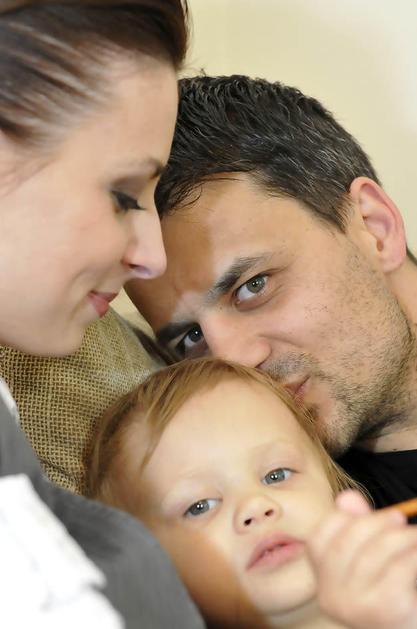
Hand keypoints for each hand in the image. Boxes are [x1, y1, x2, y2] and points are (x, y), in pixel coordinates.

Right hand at [307, 490, 416, 628]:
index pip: (318, 539)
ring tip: (414, 534)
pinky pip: (397, 570)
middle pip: (345, 543)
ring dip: (400, 537)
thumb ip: (358, 526)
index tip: (366, 513)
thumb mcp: (370, 556)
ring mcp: (354, 606)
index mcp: (323, 580)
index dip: (341, 519)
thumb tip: (347, 497)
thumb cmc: (391, 591)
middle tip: (398, 516)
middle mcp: (331, 596)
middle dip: (375, 523)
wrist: (408, 625)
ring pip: (373, 555)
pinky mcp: (383, 611)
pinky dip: (412, 555)